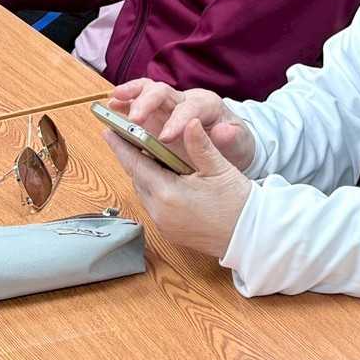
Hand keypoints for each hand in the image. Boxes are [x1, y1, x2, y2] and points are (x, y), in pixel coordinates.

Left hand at [102, 119, 252, 265]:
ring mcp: (164, 225)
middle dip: (133, 158)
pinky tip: (165, 178)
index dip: (121, 145)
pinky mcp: (171, 232)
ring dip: (145, 175)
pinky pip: (154, 206)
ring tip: (148, 155)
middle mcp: (160, 212)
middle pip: (137, 179)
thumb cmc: (238, 203)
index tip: (108, 130)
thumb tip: (188, 121)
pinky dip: (155, 190)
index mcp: (168, 193)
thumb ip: (200, 144)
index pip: (135, 164)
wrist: (252, 237)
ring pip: (144, 193)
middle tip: (129, 137)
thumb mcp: (219, 168)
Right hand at [108, 78, 255, 171]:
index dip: (177, 121)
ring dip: (130, 94)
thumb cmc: (234, 143)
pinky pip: (138, 101)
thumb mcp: (240, 144)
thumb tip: (223, 131)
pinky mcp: (155, 113)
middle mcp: (184, 99)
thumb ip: (232, 138)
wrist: (229, 144)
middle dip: (146, 103)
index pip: (189, 108)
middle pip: (162, 91)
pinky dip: (124, 102)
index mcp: (206, 104)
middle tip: (134, 120)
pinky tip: (111, 108)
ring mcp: (167, 105)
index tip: (166, 138)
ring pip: (147, 90)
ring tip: (114, 102)